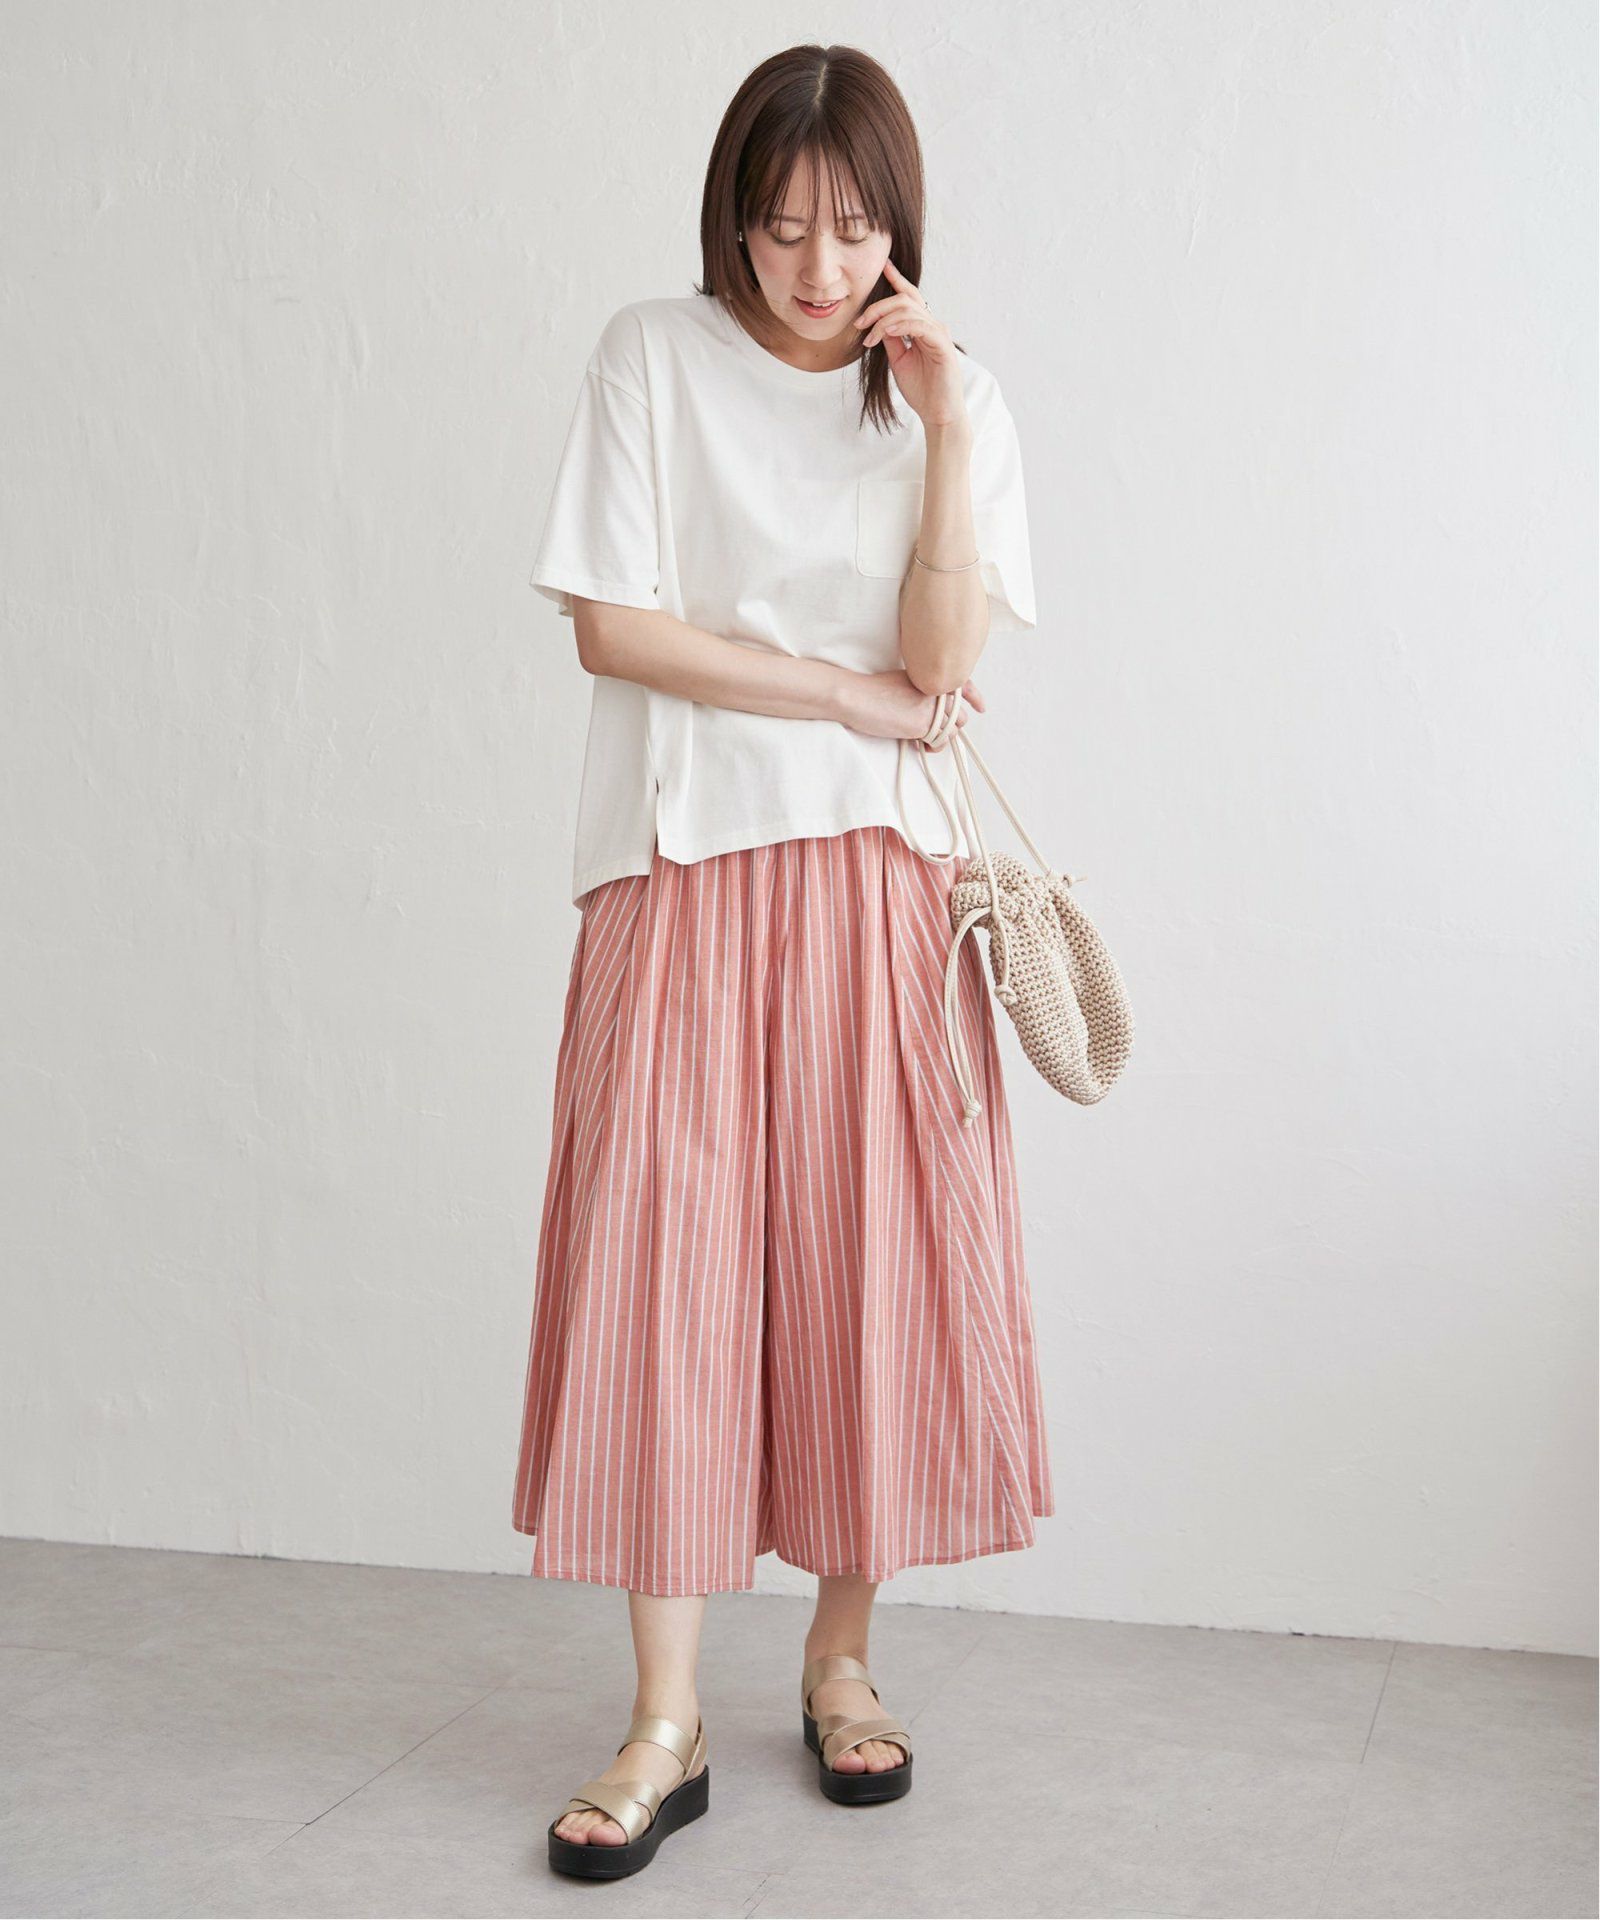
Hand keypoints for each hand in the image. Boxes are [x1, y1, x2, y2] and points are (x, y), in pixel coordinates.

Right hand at [836, 668, 984, 742]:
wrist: (856, 696)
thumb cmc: (872, 691)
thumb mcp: (903, 681)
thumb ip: (923, 689)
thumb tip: (935, 709)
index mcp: (932, 675)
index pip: (963, 684)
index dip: (974, 696)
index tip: (980, 706)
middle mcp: (937, 688)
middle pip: (959, 712)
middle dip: (948, 724)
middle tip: (930, 731)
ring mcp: (932, 705)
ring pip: (953, 728)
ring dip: (940, 737)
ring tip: (920, 737)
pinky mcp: (925, 723)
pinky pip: (941, 741)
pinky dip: (933, 746)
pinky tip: (917, 743)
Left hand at [853, 258, 967, 429]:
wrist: (937, 413)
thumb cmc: (921, 389)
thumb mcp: (898, 359)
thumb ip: (891, 338)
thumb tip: (878, 323)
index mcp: (922, 327)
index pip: (909, 297)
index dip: (897, 279)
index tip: (883, 265)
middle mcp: (932, 326)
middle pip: (905, 299)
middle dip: (878, 307)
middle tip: (859, 323)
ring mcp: (938, 334)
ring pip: (909, 310)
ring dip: (883, 320)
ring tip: (869, 336)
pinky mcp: (942, 345)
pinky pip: (919, 325)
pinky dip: (900, 325)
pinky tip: (886, 333)